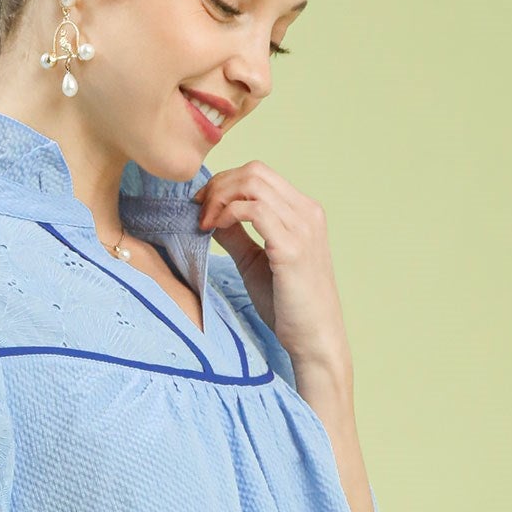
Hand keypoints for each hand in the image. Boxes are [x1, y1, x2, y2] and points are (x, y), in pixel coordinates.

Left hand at [194, 160, 352, 384]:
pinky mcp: (292, 247)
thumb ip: (236, 235)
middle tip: (198, 211)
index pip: (260, 174)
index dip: (225, 182)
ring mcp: (302, 228)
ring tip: (204, 222)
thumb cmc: (288, 306)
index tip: (202, 205)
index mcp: (303, 212)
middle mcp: (307, 213)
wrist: (314, 339)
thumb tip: (211, 215)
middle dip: (219, 186)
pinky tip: (215, 229)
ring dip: (220, 198)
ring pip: (253, 184)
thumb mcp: (255, 262)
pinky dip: (228, 213)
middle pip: (255, 172)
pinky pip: (254, 210)